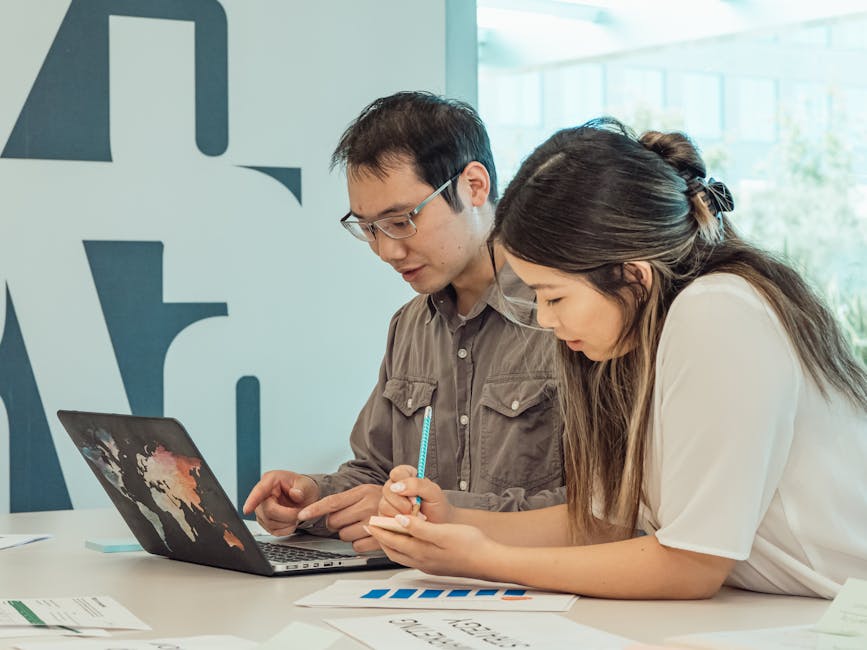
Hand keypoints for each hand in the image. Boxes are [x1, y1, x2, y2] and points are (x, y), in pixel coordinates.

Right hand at [242, 470, 319, 535]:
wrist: (304, 497)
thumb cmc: (302, 488)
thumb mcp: (306, 485)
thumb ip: (301, 489)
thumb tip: (295, 493)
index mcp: (271, 480)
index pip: (260, 491)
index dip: (252, 500)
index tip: (246, 510)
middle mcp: (264, 494)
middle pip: (268, 511)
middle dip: (286, 515)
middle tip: (299, 512)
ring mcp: (262, 509)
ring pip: (270, 523)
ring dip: (287, 523)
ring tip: (296, 515)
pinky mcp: (264, 521)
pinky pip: (272, 531)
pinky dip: (285, 529)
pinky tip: (291, 521)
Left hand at [297, 484, 383, 552]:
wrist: (409, 506)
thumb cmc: (383, 501)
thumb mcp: (366, 492)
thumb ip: (346, 500)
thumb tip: (324, 513)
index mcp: (362, 491)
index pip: (333, 501)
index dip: (315, 509)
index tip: (301, 514)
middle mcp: (369, 505)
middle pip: (335, 521)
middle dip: (337, 523)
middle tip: (349, 518)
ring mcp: (375, 522)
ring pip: (344, 535)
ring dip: (348, 533)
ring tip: (361, 525)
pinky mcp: (381, 537)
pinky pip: (356, 546)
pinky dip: (359, 543)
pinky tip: (368, 535)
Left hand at [368, 515, 498, 578]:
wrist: (489, 560)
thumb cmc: (470, 545)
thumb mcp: (443, 532)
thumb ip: (419, 528)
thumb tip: (399, 522)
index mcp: (422, 552)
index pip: (393, 541)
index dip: (380, 530)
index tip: (370, 521)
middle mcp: (422, 561)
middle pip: (393, 550)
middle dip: (381, 538)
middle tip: (373, 527)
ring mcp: (429, 564)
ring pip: (402, 555)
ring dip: (392, 543)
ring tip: (386, 532)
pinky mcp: (437, 565)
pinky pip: (412, 556)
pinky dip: (404, 547)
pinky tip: (409, 540)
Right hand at [379, 465, 453, 523]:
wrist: (439, 527)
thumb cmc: (438, 508)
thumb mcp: (434, 492)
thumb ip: (418, 484)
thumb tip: (397, 486)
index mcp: (408, 476)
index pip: (397, 473)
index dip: (403, 482)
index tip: (414, 494)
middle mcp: (396, 487)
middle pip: (387, 489)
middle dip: (403, 502)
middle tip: (416, 507)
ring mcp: (389, 502)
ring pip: (384, 504)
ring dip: (401, 513)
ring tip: (414, 516)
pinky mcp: (385, 516)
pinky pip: (383, 517)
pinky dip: (397, 521)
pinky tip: (408, 522)